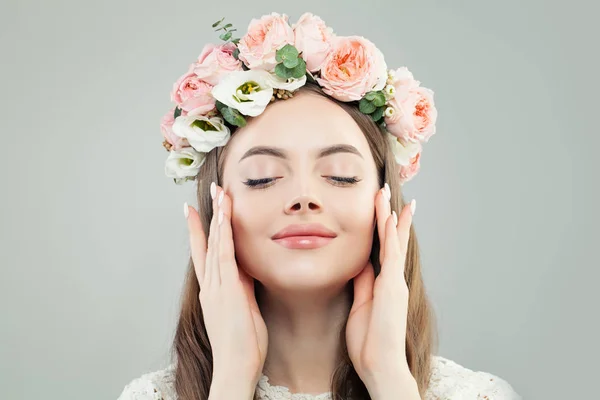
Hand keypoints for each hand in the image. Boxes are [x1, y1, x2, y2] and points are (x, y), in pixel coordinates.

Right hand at [184, 182, 267, 389]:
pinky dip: (222, 235)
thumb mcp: (243, 309)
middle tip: (212, 190)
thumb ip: (243, 287)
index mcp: (213, 290)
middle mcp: (211, 284)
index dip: (201, 231)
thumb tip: (248, 269)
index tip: (196, 211)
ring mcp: (216, 285)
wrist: (235, 366)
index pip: (205, 254)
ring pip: (216, 244)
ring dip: (217, 216)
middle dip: (209, 214)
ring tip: (218, 193)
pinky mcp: (227, 289)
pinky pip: (224, 255)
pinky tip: (223, 218)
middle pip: (208, 242)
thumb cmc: (242, 344)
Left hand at [346, 183, 417, 396]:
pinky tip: (391, 216)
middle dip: (387, 213)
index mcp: (384, 283)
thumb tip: (360, 262)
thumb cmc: (369, 340)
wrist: (379, 364)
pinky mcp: (393, 286)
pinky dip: (392, 234)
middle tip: (384, 189)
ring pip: (392, 240)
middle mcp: (392, 278)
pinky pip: (392, 254)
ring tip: (386, 193)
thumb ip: (363, 282)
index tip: (381, 207)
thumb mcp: (361, 304)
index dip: (382, 226)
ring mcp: (394, 281)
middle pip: (390, 238)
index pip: (382, 247)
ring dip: (389, 215)